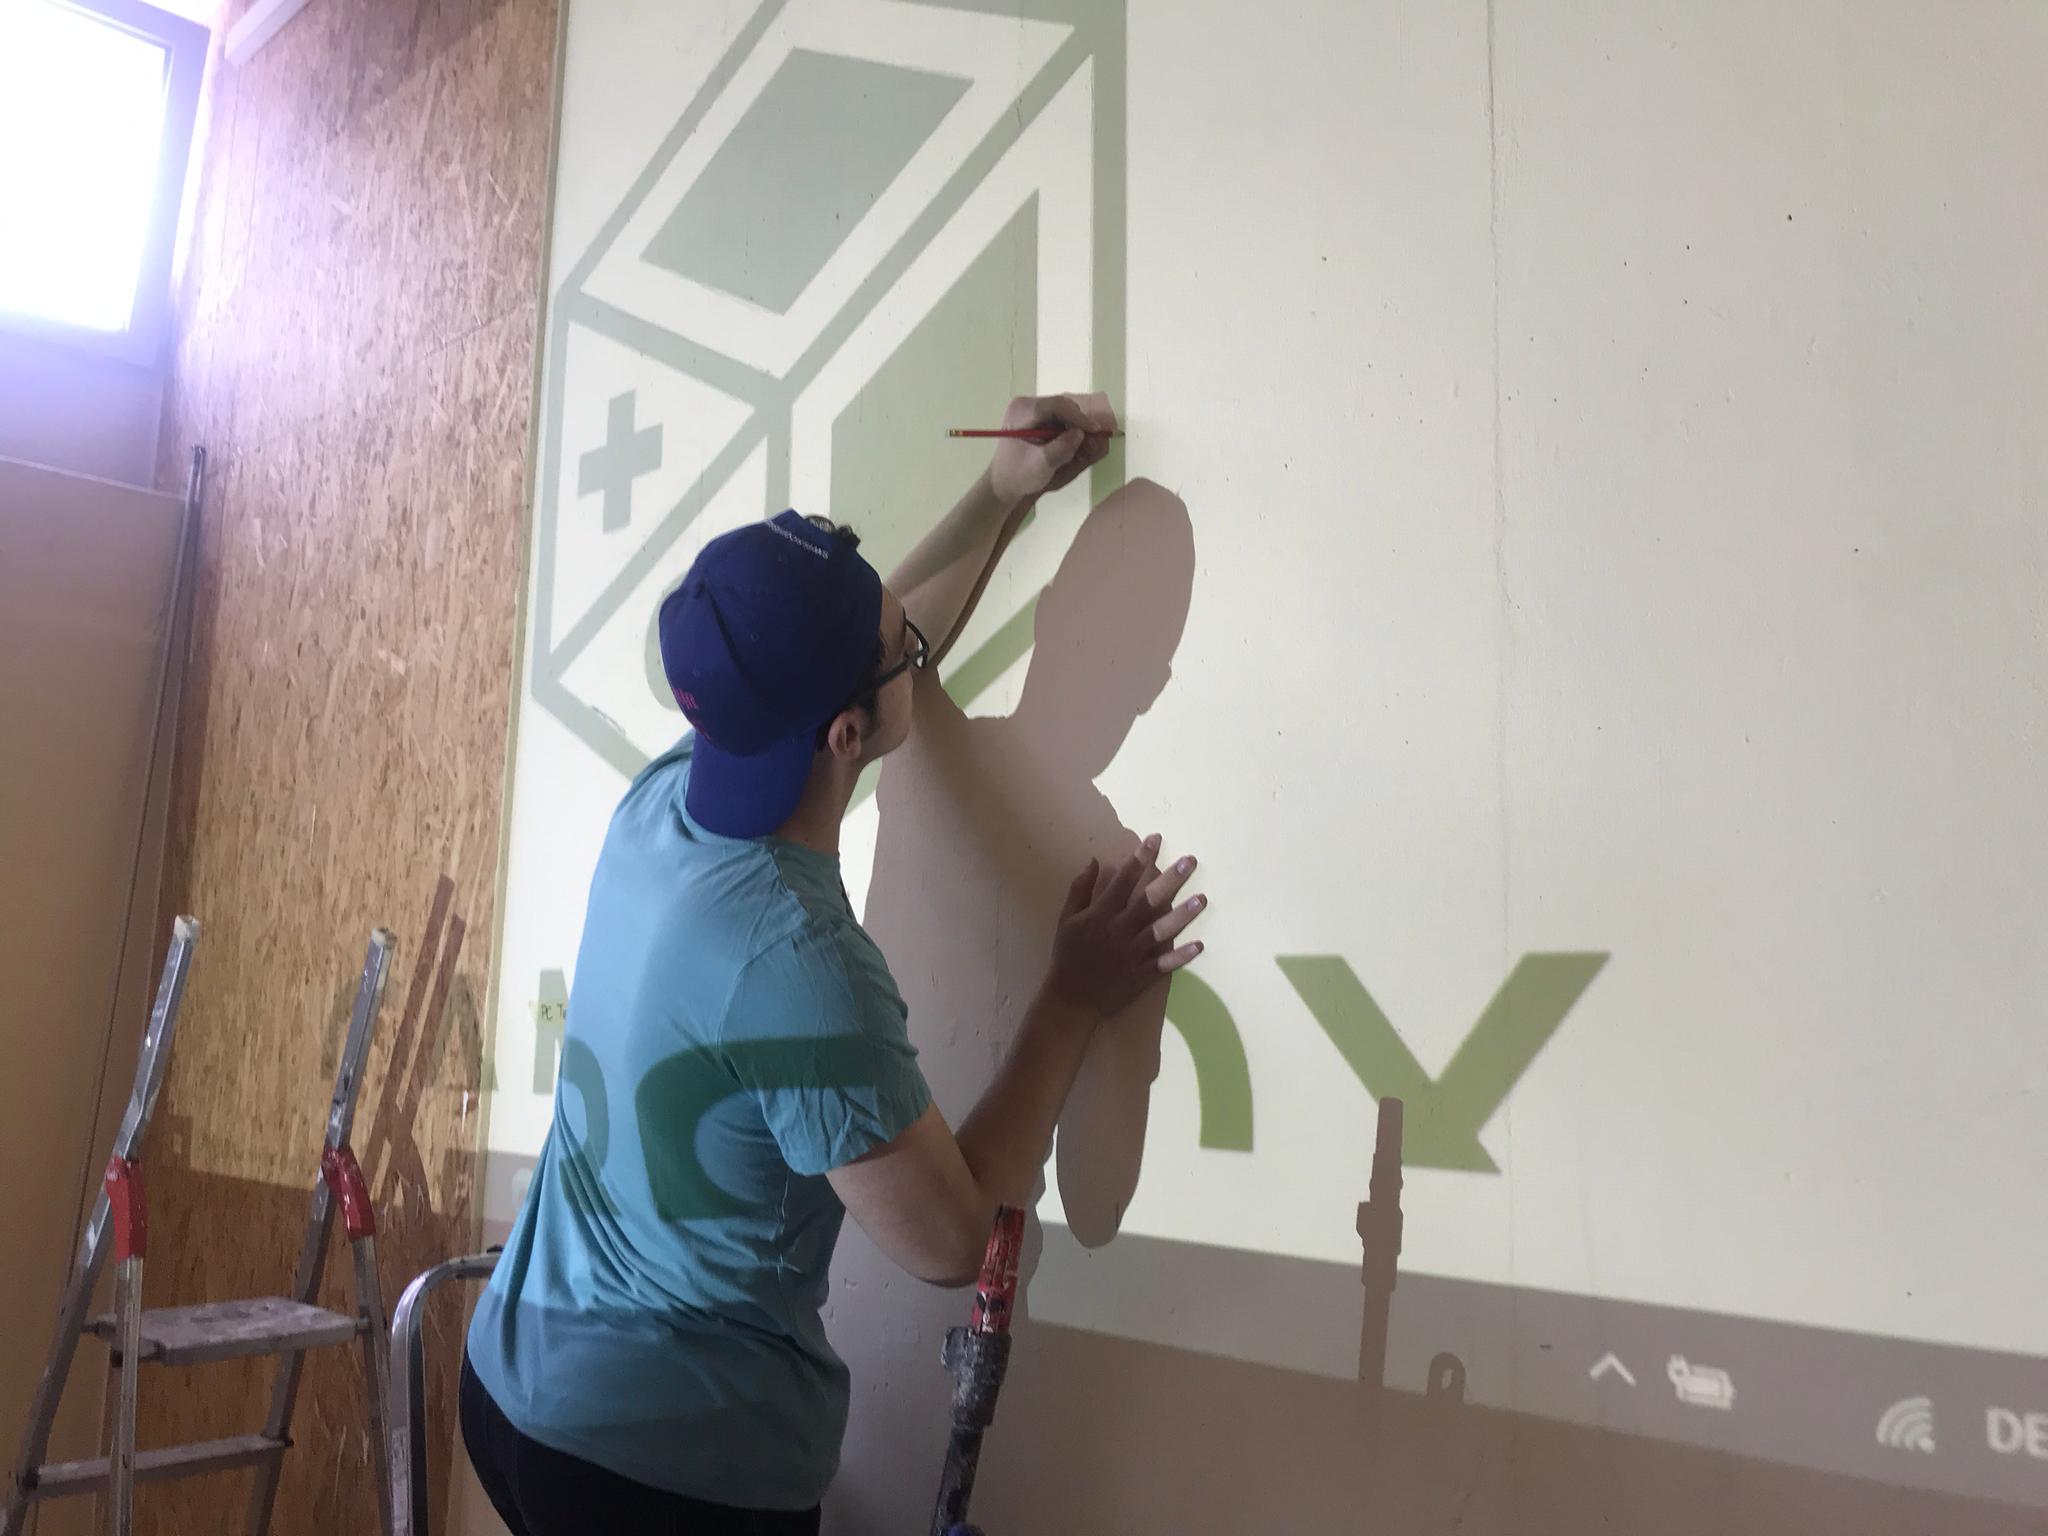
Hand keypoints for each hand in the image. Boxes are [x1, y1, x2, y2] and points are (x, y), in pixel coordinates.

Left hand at [987, 391, 1118, 506]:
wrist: (1004, 482)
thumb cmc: (1018, 476)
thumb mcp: (1041, 466)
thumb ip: (1061, 449)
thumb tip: (1080, 434)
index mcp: (1021, 411)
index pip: (1056, 405)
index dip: (1078, 417)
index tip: (1095, 430)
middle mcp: (1026, 404)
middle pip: (1062, 406)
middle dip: (1078, 424)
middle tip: (1091, 442)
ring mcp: (1031, 410)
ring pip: (1064, 412)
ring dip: (1075, 429)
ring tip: (1081, 448)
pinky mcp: (1037, 417)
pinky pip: (1060, 419)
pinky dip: (1068, 432)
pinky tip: (1070, 446)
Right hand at [1042, 834, 1206, 1020]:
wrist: (1070, 999)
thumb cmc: (1067, 955)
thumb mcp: (1066, 919)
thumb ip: (1080, 889)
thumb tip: (1094, 860)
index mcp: (1101, 914)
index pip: (1124, 880)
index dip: (1140, 858)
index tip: (1155, 839)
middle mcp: (1120, 930)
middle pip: (1149, 900)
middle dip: (1170, 879)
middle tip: (1190, 861)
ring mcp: (1133, 953)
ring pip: (1161, 930)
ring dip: (1182, 915)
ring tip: (1202, 899)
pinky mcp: (1142, 974)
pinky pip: (1164, 963)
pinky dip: (1181, 956)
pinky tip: (1198, 945)